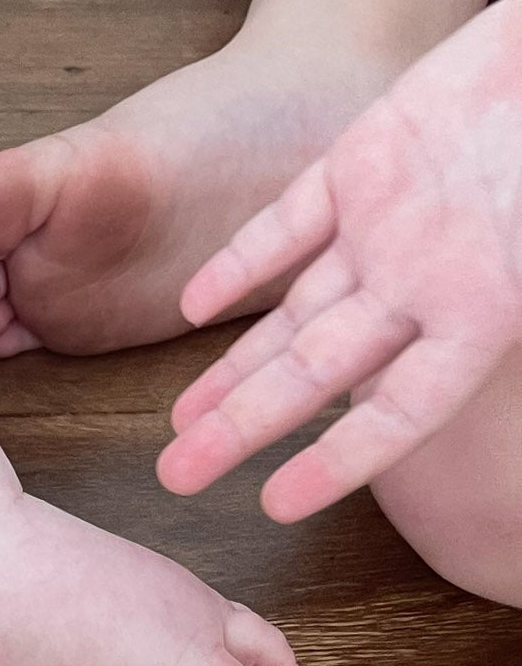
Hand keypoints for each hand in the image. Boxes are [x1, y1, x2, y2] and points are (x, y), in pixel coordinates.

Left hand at [159, 0, 521, 520]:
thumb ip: (511, 300)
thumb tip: (491, 338)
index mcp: (488, 309)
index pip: (406, 408)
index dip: (343, 459)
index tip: (275, 505)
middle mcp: (429, 280)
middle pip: (319, 372)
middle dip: (247, 426)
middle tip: (178, 476)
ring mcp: (391, 224)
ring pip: (293, 312)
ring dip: (232, 366)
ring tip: (176, 422)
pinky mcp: (365, 160)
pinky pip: (289, 225)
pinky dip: (240, 264)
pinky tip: (190, 309)